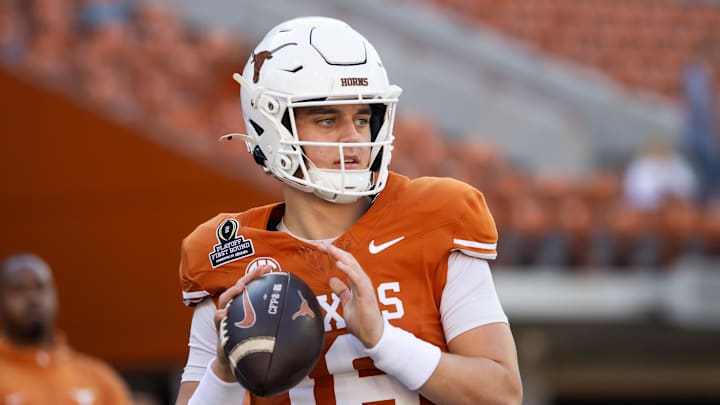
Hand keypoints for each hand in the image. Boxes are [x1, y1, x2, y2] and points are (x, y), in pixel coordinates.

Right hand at [212, 264, 272, 381]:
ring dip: (232, 292)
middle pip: (238, 288)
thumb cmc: (249, 343)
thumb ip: (274, 322)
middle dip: (247, 278)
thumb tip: (300, 316)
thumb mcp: (262, 331)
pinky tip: (223, 314)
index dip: (257, 276)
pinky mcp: (219, 329)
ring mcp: (224, 317)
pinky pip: (217, 321)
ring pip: (225, 300)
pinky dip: (219, 316)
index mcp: (243, 305)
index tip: (269, 268)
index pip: (250, 286)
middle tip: (259, 271)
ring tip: (240, 288)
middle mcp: (232, 308)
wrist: (233, 362)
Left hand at [317, 242, 383, 347]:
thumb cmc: (362, 320)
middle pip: (349, 261)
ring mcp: (365, 288)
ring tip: (329, 249)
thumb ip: (342, 291)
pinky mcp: (366, 296)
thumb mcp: (347, 303)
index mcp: (357, 282)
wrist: (372, 336)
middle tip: (322, 244)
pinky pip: (357, 280)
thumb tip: (332, 280)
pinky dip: (349, 271)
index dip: (334, 254)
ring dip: (340, 257)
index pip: (345, 263)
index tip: (321, 247)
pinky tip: (339, 264)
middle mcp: (362, 281)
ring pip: (353, 266)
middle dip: (335, 251)